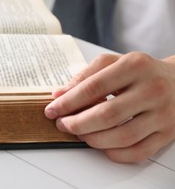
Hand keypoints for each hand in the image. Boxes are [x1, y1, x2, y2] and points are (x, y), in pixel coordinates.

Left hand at [45, 52, 174, 162]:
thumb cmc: (141, 72)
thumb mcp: (114, 63)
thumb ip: (85, 76)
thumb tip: (59, 95)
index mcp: (135, 66)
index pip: (93, 87)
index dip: (68, 102)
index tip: (52, 110)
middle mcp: (152, 89)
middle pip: (106, 115)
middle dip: (77, 124)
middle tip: (62, 124)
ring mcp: (163, 114)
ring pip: (121, 137)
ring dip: (92, 140)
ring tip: (79, 133)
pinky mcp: (168, 134)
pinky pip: (138, 152)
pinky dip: (113, 153)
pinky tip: (101, 145)